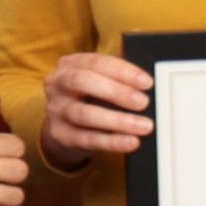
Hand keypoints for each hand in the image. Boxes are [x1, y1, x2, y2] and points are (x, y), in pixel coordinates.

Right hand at [41, 51, 150, 171]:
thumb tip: (150, 76)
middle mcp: (57, 84)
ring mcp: (56, 110)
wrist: (66, 127)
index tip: (147, 83)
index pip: (95, 62)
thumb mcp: (100, 80)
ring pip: (84, 114)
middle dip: (116, 92)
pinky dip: (112, 141)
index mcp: (70, 65)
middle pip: (82, 82)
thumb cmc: (91, 97)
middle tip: (143, 103)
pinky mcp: (60, 134)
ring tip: (144, 126)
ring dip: (117, 120)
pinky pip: (87, 139)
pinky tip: (131, 142)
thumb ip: (119, 75)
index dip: (122, 71)